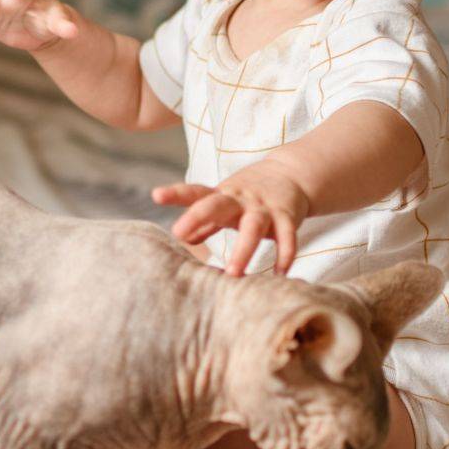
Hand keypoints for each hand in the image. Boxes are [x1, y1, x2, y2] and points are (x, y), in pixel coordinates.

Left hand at [152, 164, 309, 275]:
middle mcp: (240, 199)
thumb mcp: (226, 202)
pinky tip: (280, 274)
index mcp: (222, 196)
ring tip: (232, 274)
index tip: (156, 195)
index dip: (175, 194)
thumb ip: (206, 222)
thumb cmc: (250, 194)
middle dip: (198, 216)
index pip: (195, 193)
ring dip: (243, 250)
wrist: (292, 174)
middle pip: (216, 205)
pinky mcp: (287, 216)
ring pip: (253, 227)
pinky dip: (285, 255)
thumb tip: (184, 238)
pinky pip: (287, 236)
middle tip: (178, 232)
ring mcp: (264, 207)